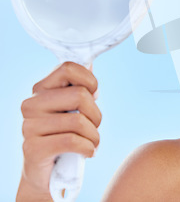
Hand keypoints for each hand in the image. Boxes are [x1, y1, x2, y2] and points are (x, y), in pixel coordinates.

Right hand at [17, 62, 100, 198]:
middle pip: (80, 95)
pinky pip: (72, 141)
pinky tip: (88, 152)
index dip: (90, 81)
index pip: (68, 67)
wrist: (47, 172)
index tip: (93, 95)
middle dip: (96, 114)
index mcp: (41, 89)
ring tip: (91, 142)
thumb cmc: (64, 135)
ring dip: (94, 136)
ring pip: (79, 121)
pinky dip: (88, 148)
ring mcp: (29, 126)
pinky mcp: (33, 148)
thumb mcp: (73, 108)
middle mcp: (31, 104)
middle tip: (93, 126)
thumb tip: (89, 61)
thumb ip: (80, 86)